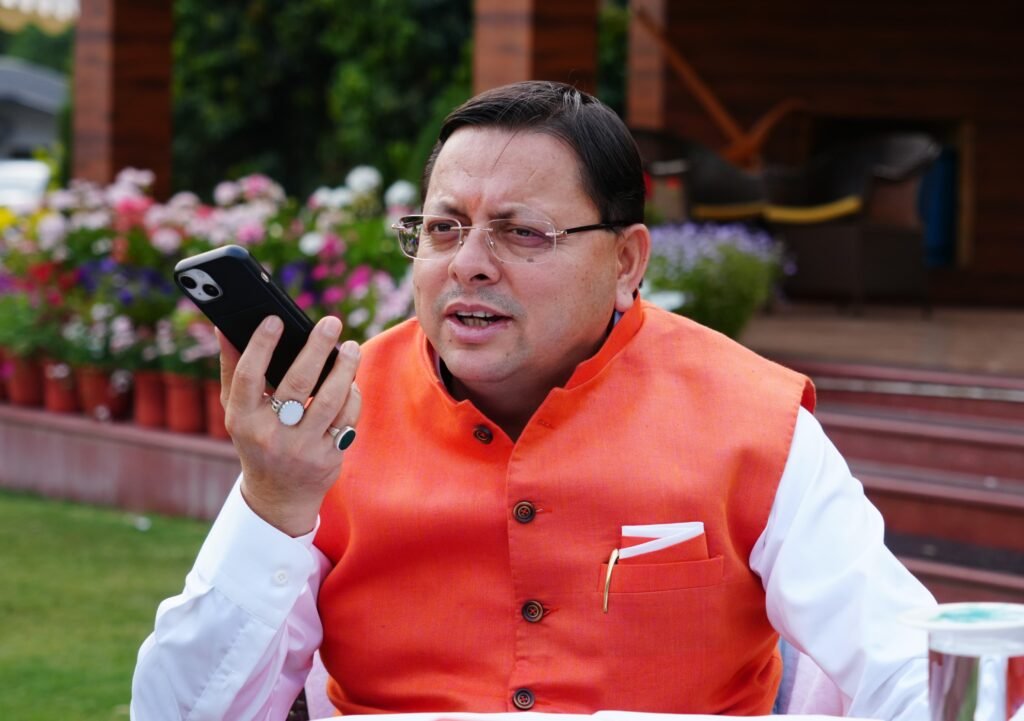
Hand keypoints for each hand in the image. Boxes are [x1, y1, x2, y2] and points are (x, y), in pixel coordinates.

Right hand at [217, 315, 360, 535]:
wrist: (278, 494)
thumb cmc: (256, 439)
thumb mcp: (236, 411)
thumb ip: (232, 369)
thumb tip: (222, 327)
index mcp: (242, 419)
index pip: (248, 375)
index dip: (260, 345)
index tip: (276, 318)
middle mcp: (270, 434)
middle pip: (297, 382)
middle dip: (317, 347)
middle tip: (331, 322)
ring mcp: (301, 448)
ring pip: (330, 399)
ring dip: (344, 368)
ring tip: (350, 347)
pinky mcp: (327, 457)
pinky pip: (346, 418)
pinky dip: (352, 396)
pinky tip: (351, 381)